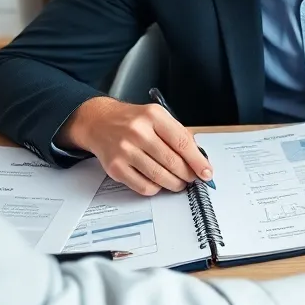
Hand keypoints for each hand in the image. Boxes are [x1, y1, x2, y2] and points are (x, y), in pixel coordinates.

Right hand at [59, 96, 212, 195]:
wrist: (99, 122)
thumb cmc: (132, 120)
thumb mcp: (157, 117)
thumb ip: (177, 134)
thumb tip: (198, 158)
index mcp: (153, 116)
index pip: (182, 142)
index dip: (197, 161)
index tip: (206, 172)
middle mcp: (138, 132)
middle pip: (172, 162)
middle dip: (187, 174)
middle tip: (192, 178)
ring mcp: (125, 150)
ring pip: (159, 177)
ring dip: (174, 184)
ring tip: (178, 182)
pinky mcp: (115, 167)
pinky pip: (143, 186)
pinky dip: (156, 188)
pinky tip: (159, 182)